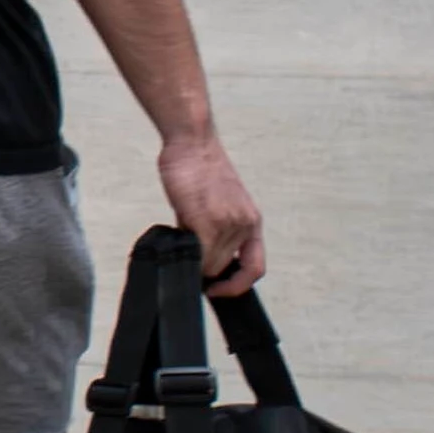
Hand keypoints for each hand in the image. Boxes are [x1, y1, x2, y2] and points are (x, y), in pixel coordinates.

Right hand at [159, 125, 268, 295]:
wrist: (192, 142)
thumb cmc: (198, 168)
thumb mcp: (215, 202)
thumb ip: (213, 228)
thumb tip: (198, 254)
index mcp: (251, 221)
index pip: (256, 268)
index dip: (238, 285)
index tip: (219, 290)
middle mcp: (244, 224)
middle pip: (227, 267)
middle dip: (208, 273)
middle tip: (189, 268)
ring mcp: (227, 223)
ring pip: (212, 264)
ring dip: (196, 264)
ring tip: (181, 249)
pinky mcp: (206, 220)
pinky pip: (200, 254)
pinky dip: (189, 260)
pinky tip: (178, 250)